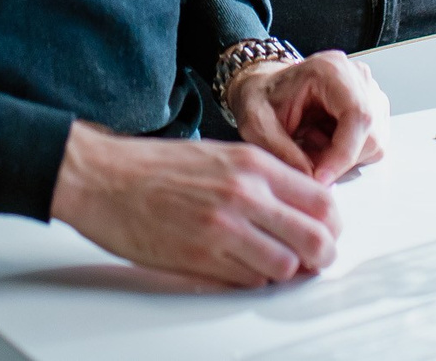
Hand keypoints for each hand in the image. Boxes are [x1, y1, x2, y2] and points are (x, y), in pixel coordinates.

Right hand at [49, 124, 337, 286]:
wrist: (103, 177)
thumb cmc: (153, 166)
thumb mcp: (220, 154)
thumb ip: (262, 178)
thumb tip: (298, 207)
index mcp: (252, 163)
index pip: (323, 200)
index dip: (332, 225)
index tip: (326, 232)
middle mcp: (245, 193)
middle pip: (317, 239)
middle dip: (321, 256)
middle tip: (313, 260)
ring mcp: (225, 227)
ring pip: (287, 267)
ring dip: (284, 272)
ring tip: (270, 266)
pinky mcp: (202, 257)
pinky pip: (250, 282)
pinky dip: (252, 281)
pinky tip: (239, 268)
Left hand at [222, 50, 388, 182]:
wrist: (265, 90)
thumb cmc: (262, 99)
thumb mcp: (257, 124)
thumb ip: (281, 151)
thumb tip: (311, 179)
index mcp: (331, 70)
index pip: (357, 115)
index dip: (343, 153)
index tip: (321, 178)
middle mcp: (357, 77)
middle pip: (370, 135)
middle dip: (338, 159)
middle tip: (305, 160)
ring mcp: (369, 93)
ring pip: (373, 144)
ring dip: (340, 157)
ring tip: (308, 144)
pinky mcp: (372, 111)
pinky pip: (370, 146)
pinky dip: (344, 154)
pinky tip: (321, 142)